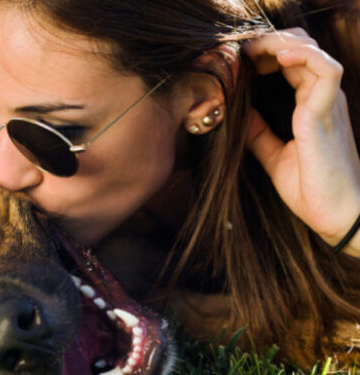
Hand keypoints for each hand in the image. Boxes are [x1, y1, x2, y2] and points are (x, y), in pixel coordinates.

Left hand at [243, 28, 359, 256]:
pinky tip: (277, 56)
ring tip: (253, 47)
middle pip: (301, 48)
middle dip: (268, 41)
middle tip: (239, 50)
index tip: (237, 59)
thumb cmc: (312, 190)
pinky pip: (326, 70)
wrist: (336, 217)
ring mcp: (327, 104)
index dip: (264, 53)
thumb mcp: (274, 157)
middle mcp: (322, 99)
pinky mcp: (327, 114)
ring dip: (280, 42)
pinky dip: (303, 56)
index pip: (291, 62)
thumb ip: (259, 134)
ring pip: (312, 51)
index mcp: (311, 105)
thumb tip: (237, 114)